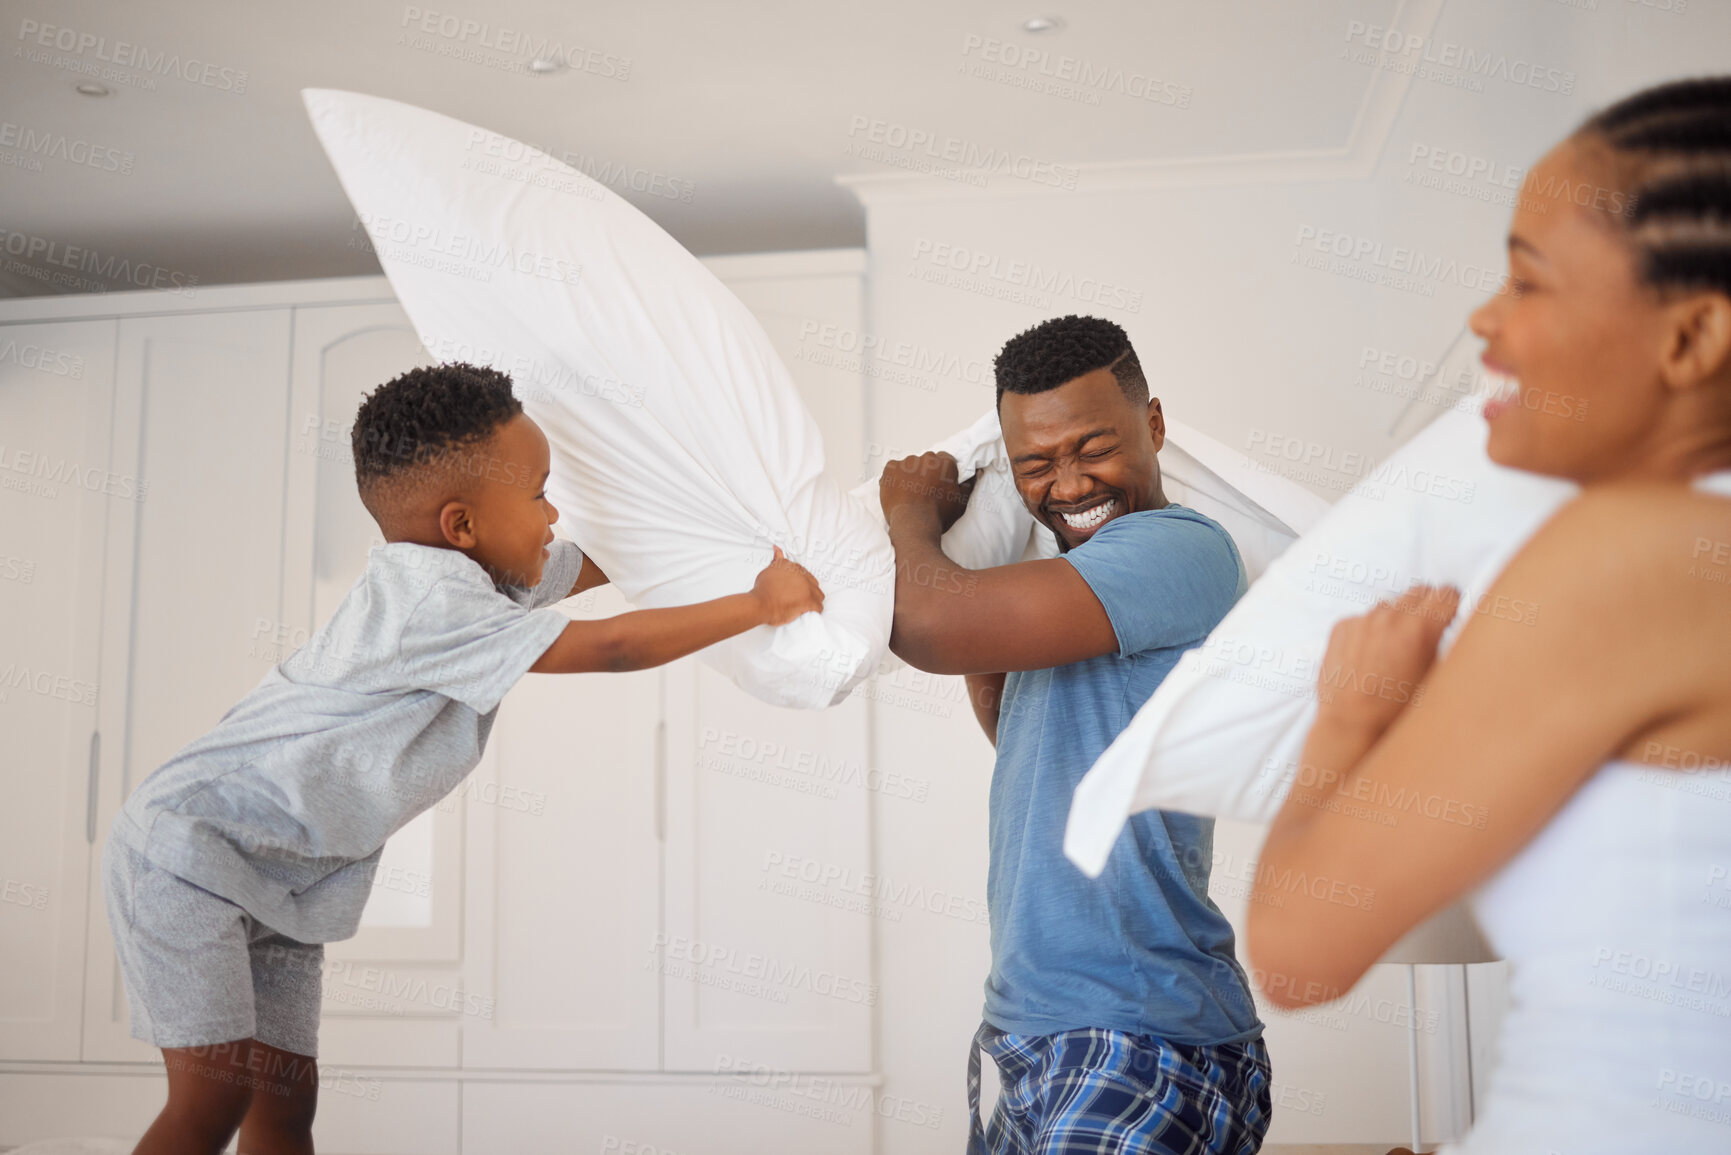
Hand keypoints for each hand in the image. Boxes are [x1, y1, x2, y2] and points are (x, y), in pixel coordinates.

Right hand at [752, 546, 824, 625]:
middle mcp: (801, 574)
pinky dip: (816, 609)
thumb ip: (776, 560)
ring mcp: (806, 587)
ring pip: (818, 593)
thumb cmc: (763, 589)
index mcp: (792, 566)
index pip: (803, 572)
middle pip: (812, 582)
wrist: (761, 603)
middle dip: (809, 589)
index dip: (800, 582)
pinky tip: (812, 611)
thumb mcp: (769, 569)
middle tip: (801, 597)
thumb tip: (777, 549)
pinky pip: (818, 606)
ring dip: (815, 599)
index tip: (797, 587)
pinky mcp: (808, 600)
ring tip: (808, 605)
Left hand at [879, 452, 975, 532]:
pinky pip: (892, 470)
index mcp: (945, 463)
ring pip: (909, 466)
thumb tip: (975, 473)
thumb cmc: (939, 515)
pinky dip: (894, 478)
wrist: (914, 524)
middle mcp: (926, 458)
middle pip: (927, 462)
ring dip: (910, 475)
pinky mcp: (890, 469)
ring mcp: (907, 463)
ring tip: (910, 494)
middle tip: (924, 491)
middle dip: (926, 473)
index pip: (945, 460)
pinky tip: (898, 491)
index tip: (939, 483)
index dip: (942, 472)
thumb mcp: (961, 502)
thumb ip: (969, 484)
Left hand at [1314, 583, 1460, 741]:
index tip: (1452, 614)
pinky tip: (1370, 656)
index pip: (1447, 593)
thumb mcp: (1438, 679)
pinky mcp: (1342, 626)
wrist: (1352, 725)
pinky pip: (1364, 617)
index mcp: (1421, 628)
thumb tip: (1456, 627)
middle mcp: (1390, 616)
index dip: (1452, 605)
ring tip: (1396, 649)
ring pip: (1391, 604)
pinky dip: (1370, 629)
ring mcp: (1362, 619)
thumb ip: (1449, 646)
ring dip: (1397, 618)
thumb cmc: (1401, 709)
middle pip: (1419, 591)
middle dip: (1427, 607)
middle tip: (1427, 632)